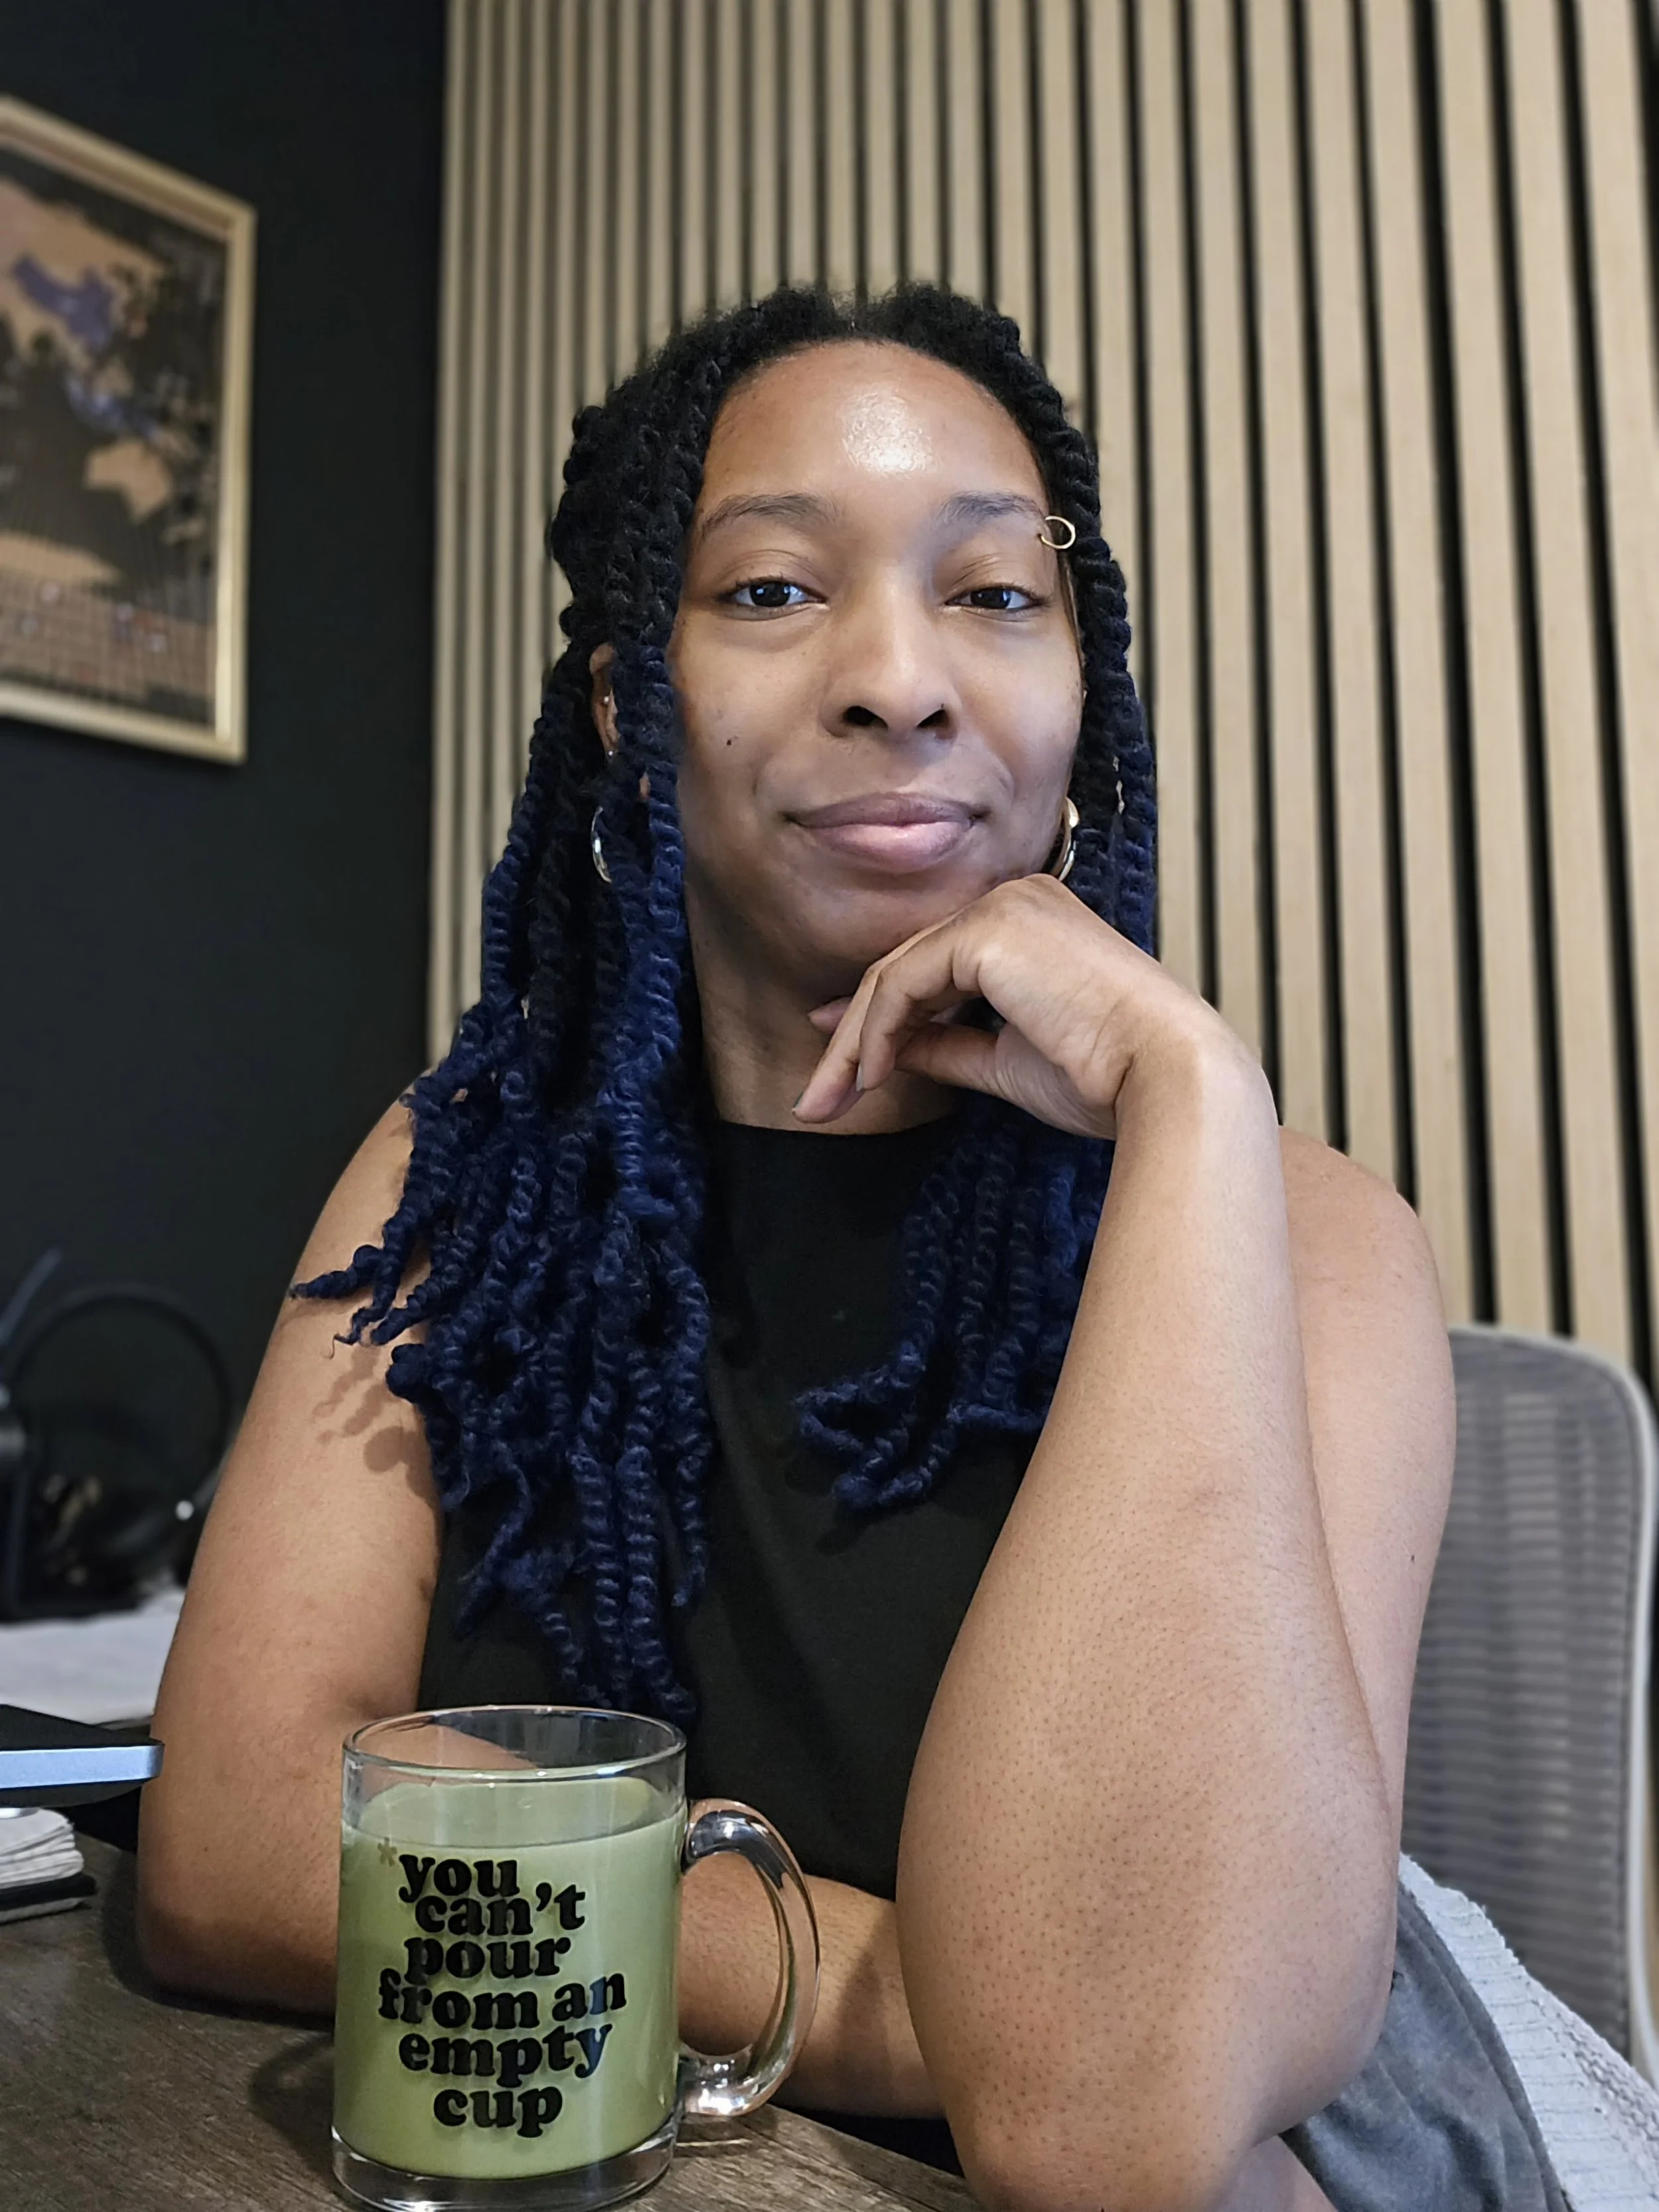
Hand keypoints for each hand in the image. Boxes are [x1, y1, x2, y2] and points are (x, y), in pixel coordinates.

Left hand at [792, 873, 1237, 1140]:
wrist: (1164, 1076)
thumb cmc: (1106, 1076)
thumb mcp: (1005, 1061)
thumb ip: (946, 1047)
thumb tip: (888, 1053)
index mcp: (1031, 922)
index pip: (935, 965)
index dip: (877, 1013)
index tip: (840, 1059)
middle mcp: (1016, 898)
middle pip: (908, 967)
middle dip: (853, 1037)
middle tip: (816, 1096)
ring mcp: (1000, 907)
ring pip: (896, 975)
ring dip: (853, 1044)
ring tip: (827, 1100)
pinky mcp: (987, 930)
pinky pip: (904, 983)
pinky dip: (873, 1032)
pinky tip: (866, 1077)